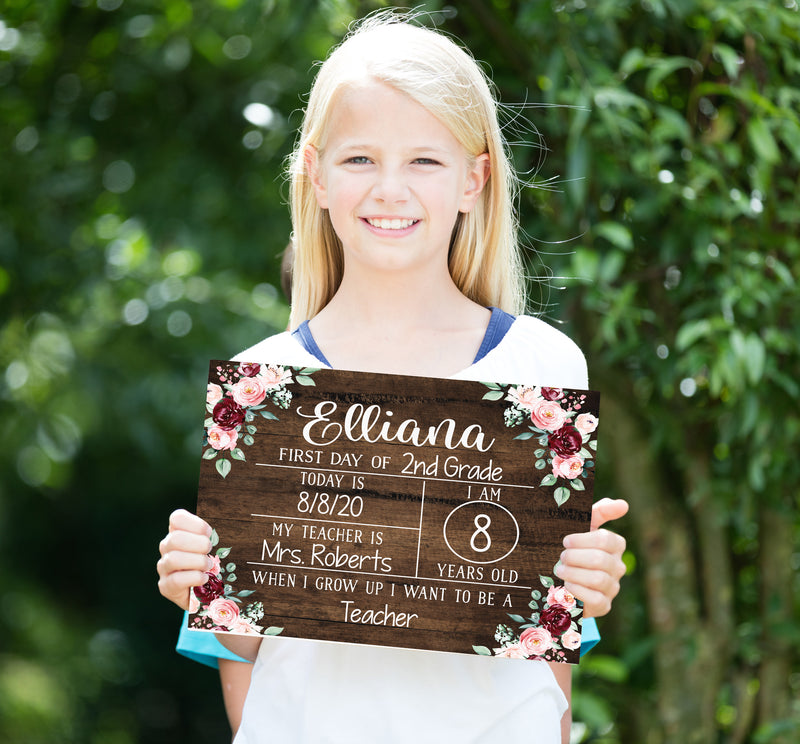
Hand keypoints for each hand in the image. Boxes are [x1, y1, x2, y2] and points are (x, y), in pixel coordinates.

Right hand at [157, 509, 214, 610]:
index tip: (208, 533)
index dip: (196, 524)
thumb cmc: (206, 563)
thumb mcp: (209, 546)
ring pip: (174, 559)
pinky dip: (195, 578)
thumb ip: (209, 536)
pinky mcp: (165, 586)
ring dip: (198, 562)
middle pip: (175, 538)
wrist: (198, 591)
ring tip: (208, 566)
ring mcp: (163, 567)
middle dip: (199, 545)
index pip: (177, 518)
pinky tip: (205, 578)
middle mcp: (166, 547)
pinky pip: (177, 580)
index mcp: (176, 532)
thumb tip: (222, 532)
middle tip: (209, 551)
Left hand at [556, 498, 628, 617]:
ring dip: (574, 573)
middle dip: (575, 557)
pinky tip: (566, 585)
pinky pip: (595, 599)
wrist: (557, 575)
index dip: (582, 540)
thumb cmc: (572, 546)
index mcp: (615, 545)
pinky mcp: (604, 605)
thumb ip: (600, 512)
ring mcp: (613, 587)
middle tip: (561, 557)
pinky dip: (578, 590)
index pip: (606, 539)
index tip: (565, 541)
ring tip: (560, 570)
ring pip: (598, 579)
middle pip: (601, 559)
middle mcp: (618, 566)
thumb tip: (623, 504)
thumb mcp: (582, 527)